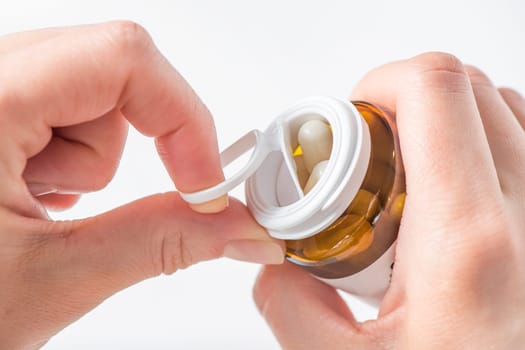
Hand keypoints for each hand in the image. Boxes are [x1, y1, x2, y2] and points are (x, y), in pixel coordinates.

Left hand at [0, 22, 283, 348]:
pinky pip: (60, 113)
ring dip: (91, 162)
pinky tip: (33, 199)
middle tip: (143, 200)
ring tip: (46, 211)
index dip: (184, 118)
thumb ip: (161, 242)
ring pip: (88, 97)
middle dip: (137, 146)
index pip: (122, 58)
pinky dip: (69, 160)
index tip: (206, 184)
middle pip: (110, 72)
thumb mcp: (53, 279)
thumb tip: (239, 228)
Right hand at [254, 53, 524, 348]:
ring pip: (504, 109)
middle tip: (369, 153)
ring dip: (445, 121)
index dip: (379, 83)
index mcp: (468, 240)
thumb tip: (274, 267)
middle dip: (401, 103)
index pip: (434, 91)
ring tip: (407, 175)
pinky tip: (450, 190)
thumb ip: (292, 308)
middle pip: (466, 89)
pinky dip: (485, 142)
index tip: (349, 120)